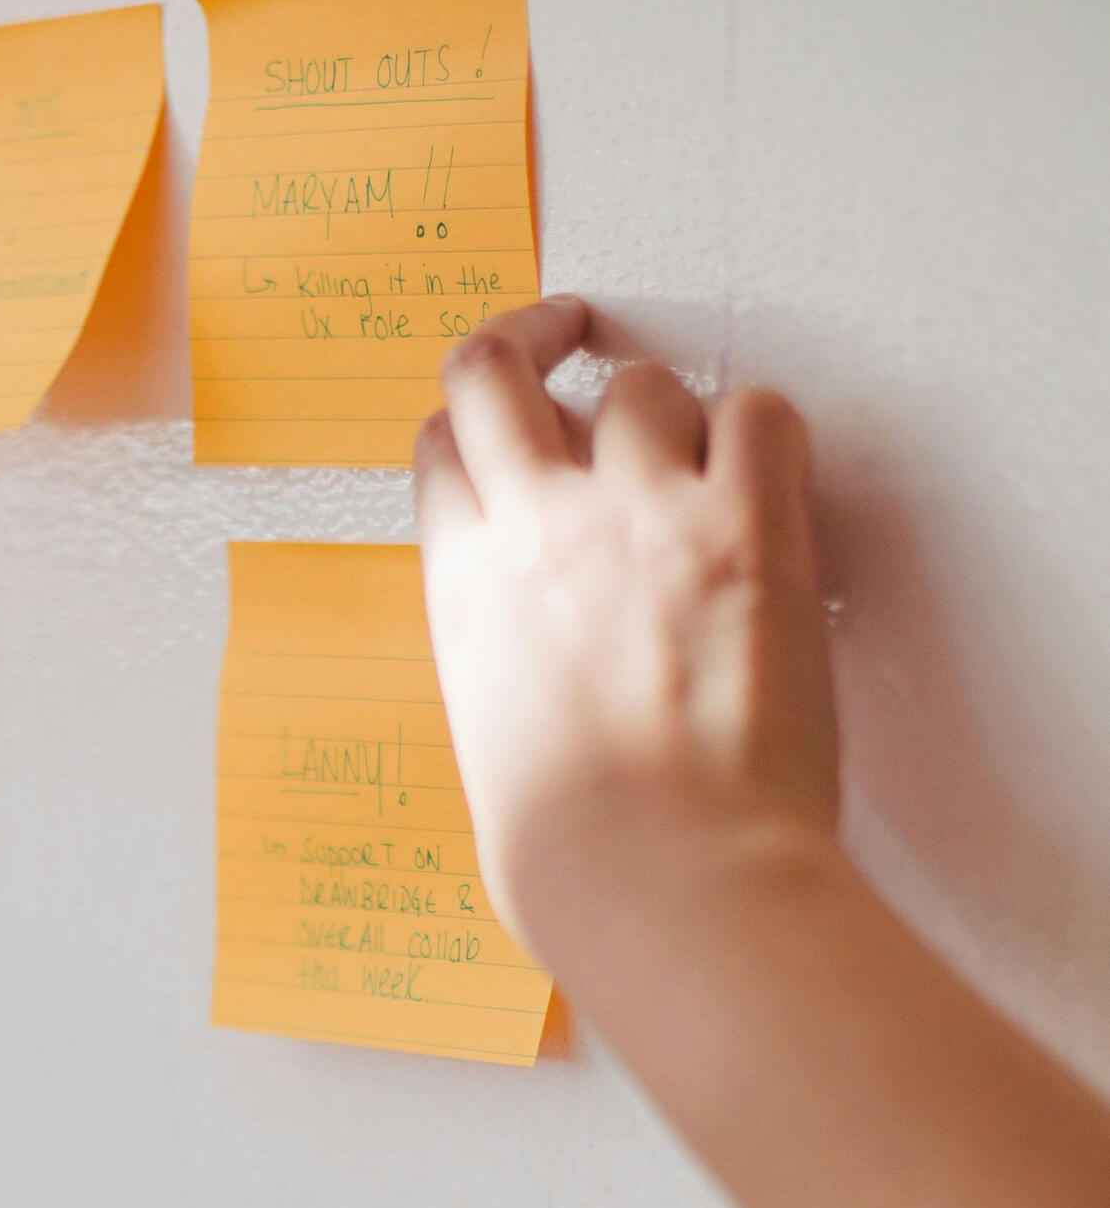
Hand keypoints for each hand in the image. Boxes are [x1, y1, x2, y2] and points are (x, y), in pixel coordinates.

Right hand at [414, 297, 838, 963]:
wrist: (666, 880)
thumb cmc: (580, 865)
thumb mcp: (492, 759)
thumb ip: (510, 685)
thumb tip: (543, 698)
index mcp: (463, 590)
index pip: (439, 449)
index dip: (471, 426)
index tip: (500, 422)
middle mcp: (537, 528)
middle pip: (497, 367)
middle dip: (532, 333)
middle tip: (566, 327)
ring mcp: (640, 513)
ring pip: (641, 382)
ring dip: (667, 412)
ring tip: (699, 462)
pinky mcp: (746, 525)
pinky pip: (758, 412)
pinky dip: (763, 430)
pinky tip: (769, 478)